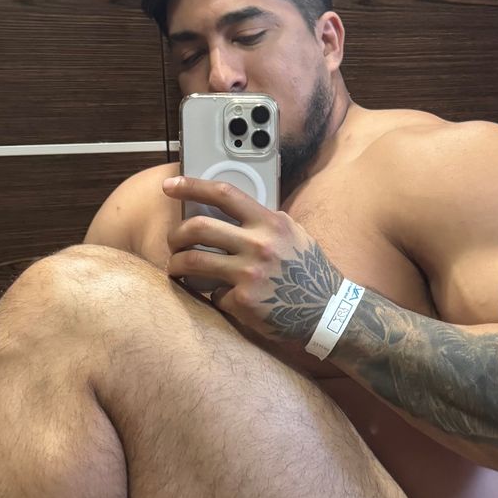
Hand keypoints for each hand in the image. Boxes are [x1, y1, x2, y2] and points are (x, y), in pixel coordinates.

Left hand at [162, 176, 342, 346]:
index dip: (191, 186)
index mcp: (270, 223)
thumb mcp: (292, 235)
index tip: (170, 186)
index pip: (224, 194)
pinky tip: (223, 298)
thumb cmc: (308, 271)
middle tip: (173, 242)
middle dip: (175, 234)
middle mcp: (259, 244)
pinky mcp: (244, 301)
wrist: (327, 311)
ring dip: (176, 265)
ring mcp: (250, 273)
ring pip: (192, 261)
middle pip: (197, 227)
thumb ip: (264, 222)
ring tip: (177, 268)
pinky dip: (213, 296)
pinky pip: (212, 294)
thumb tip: (229, 210)